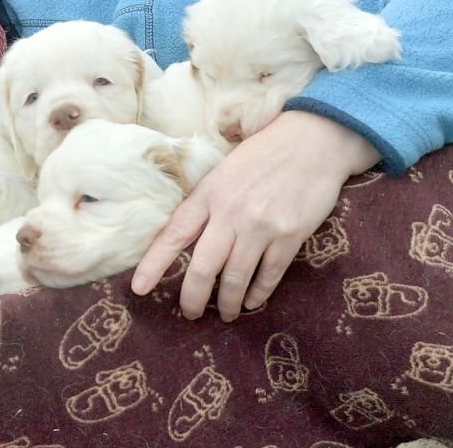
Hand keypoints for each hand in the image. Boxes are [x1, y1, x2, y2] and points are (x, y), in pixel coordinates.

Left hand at [131, 111, 380, 320]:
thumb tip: (184, 237)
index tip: (139, 288)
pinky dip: (258, 293)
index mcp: (208, 194)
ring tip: (225, 314)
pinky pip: (269, 275)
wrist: (313, 139)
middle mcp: (230, 213)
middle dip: (192, 298)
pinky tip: (252, 302)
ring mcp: (261, 226)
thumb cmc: (263, 155)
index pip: (173, 235)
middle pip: (202, 267)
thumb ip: (205, 202)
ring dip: (228, 302)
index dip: (153, 264)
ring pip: (235, 278)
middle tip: (190, 314)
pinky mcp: (290, 236)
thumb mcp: (223, 171)